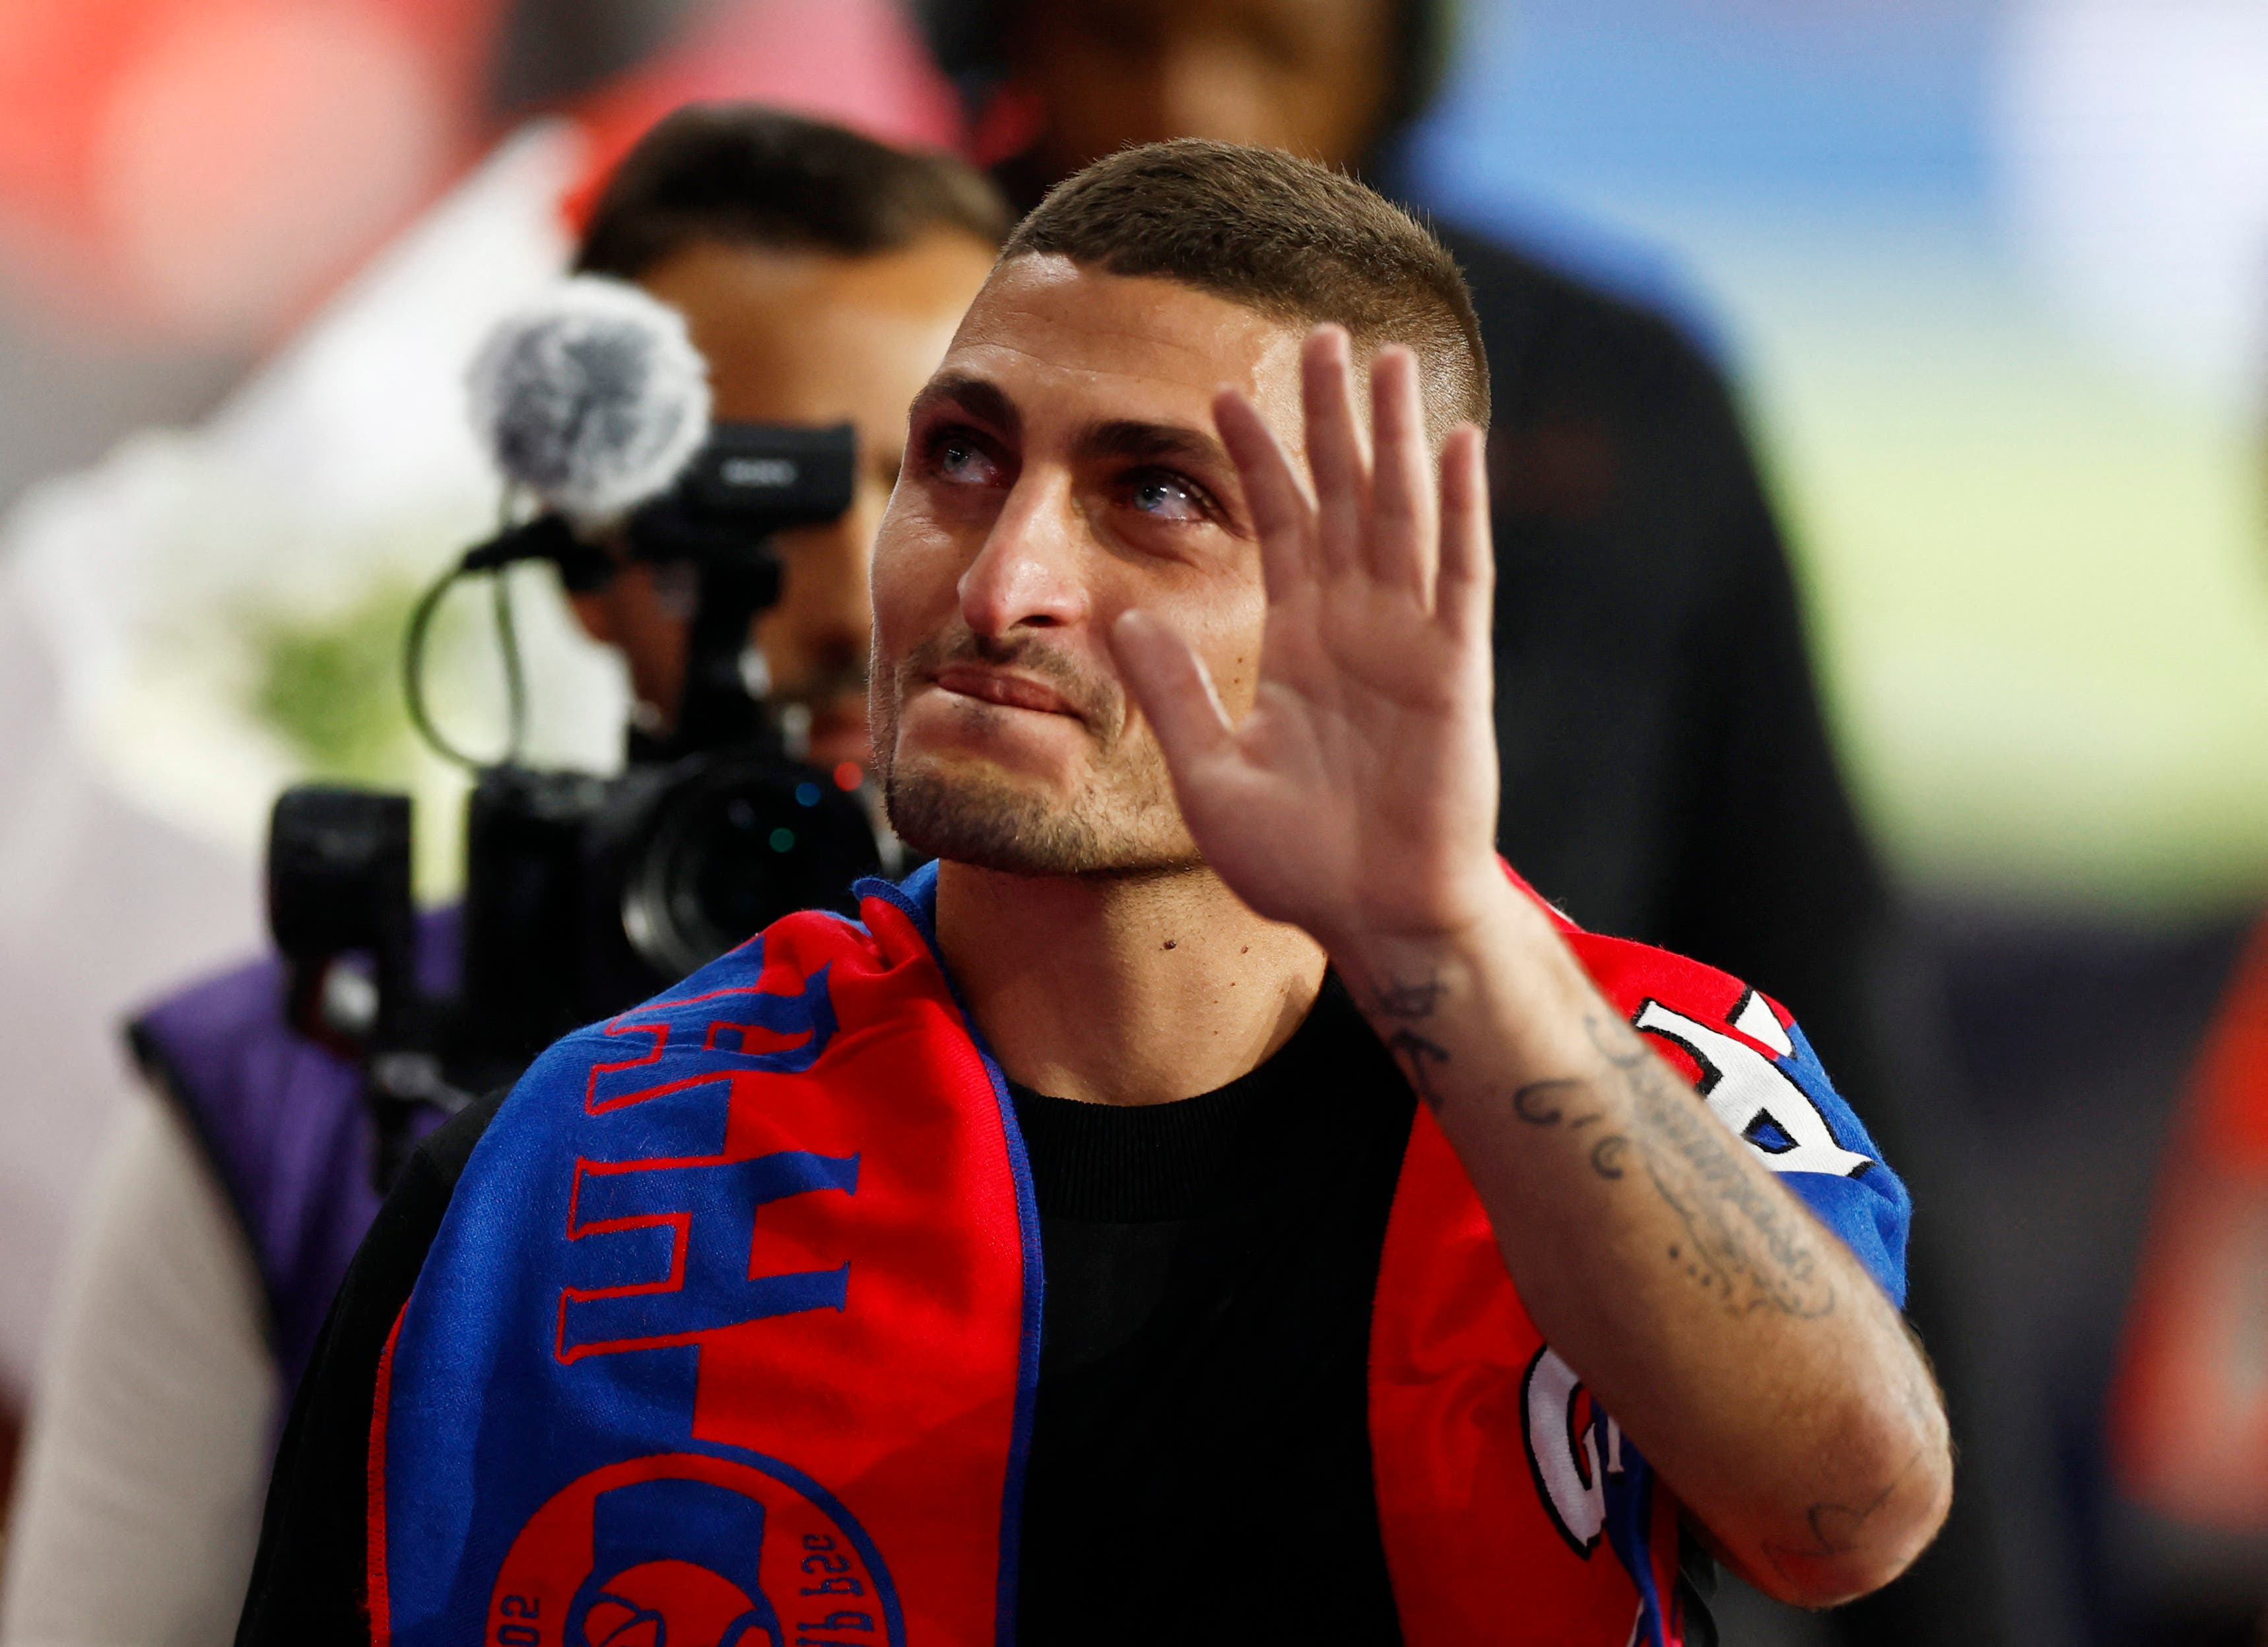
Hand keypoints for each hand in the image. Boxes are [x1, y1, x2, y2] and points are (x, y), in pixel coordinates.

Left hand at [1109, 327, 1505, 953]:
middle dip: (1331, 417)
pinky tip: (1461, 444)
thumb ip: (1172, 691)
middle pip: (1341, 497)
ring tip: (1386, 359)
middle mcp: (1355, 627)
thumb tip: (1121, 615)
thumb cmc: (1297, 861)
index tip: (1227, 392)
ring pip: (1402, 514)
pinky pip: (1461, 574)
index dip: (1257, 459)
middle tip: (1321, 333)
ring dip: (1396, 437)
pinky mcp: (1454, 671)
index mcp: (1298, 644)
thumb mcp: (1208, 771)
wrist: (1371, 920)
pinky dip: (1463, 510)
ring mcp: (1410, 642)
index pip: (1277, 526)